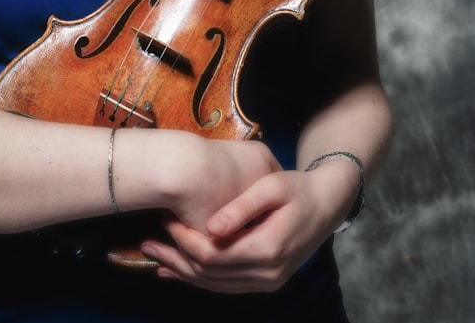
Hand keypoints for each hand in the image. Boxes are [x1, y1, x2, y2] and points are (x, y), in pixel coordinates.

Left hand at [142, 162, 352, 293]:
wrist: (327, 205)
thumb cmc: (297, 189)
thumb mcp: (272, 187)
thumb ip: (242, 207)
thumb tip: (210, 227)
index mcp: (268, 248)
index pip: (213, 253)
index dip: (184, 239)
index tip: (165, 218)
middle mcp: (268, 274)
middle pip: (209, 273)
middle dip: (175, 257)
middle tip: (146, 240)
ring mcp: (267, 282)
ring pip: (214, 284)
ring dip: (182, 272)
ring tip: (152, 256)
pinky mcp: (265, 282)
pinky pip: (225, 287)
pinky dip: (198, 280)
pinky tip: (175, 272)